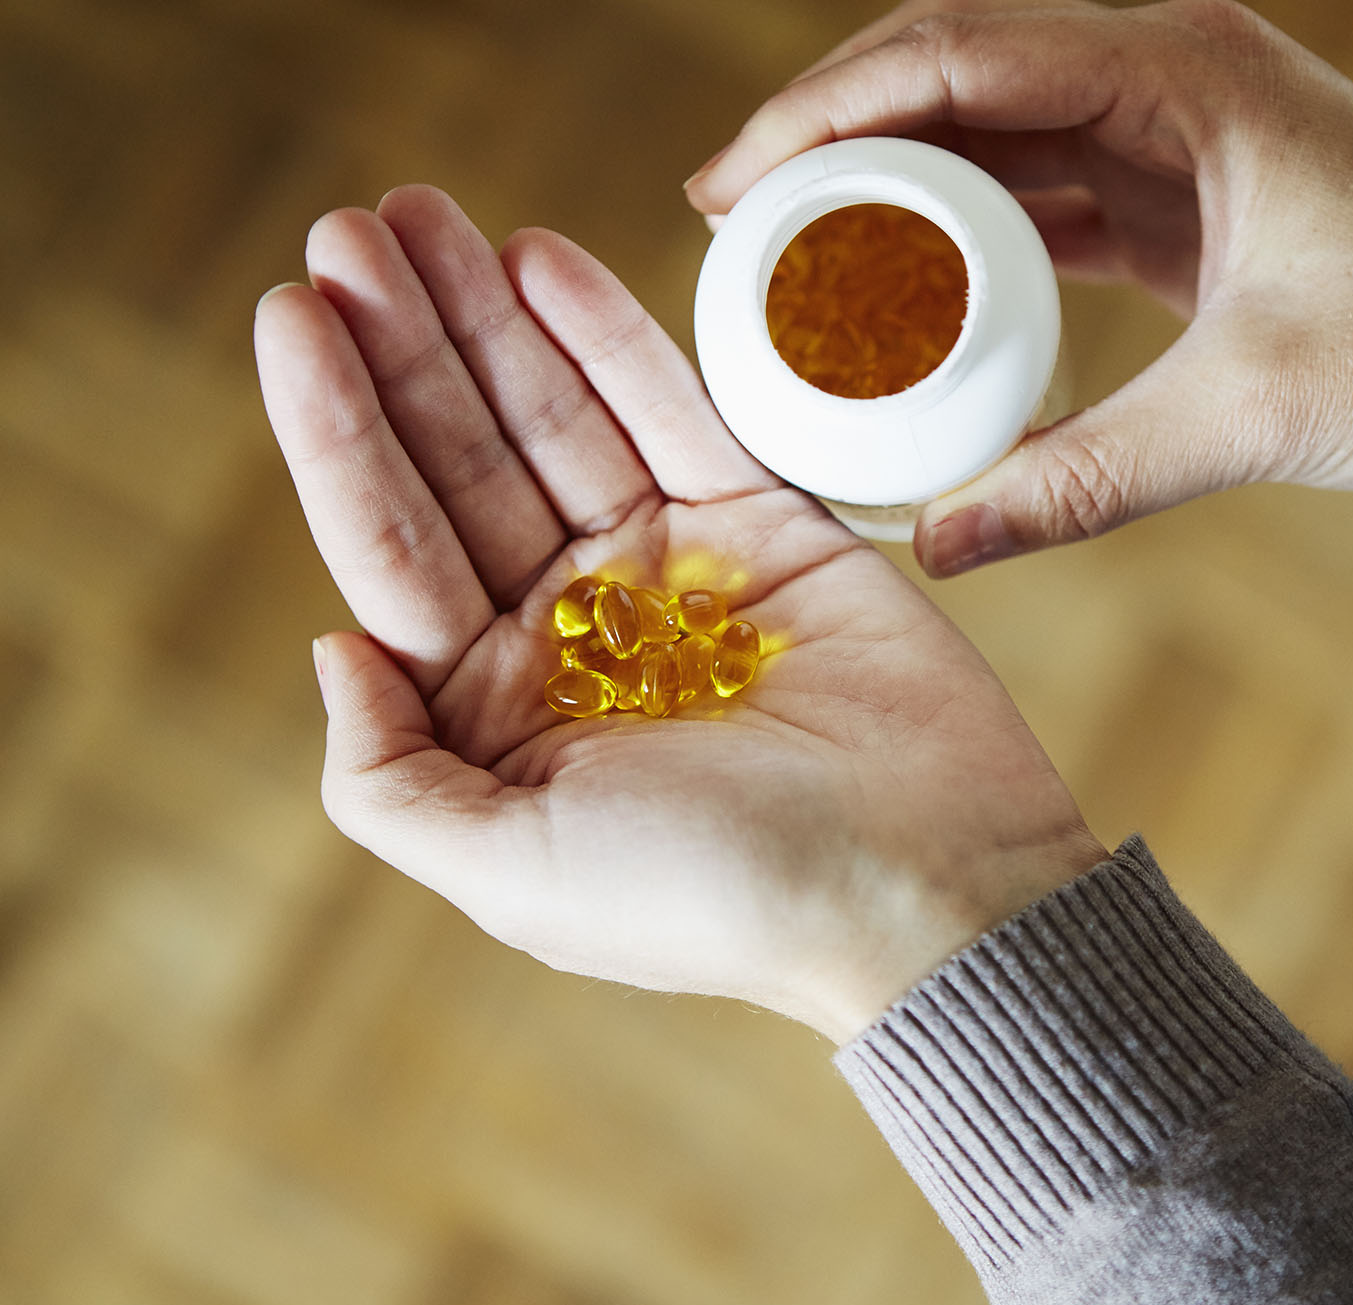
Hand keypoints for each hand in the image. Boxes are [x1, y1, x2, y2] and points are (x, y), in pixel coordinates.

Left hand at [255, 186, 1104, 1042]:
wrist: (924, 883)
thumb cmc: (723, 899)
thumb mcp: (514, 876)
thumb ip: (390, 779)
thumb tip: (332, 646)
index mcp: (501, 709)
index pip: (392, 541)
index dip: (335, 426)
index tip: (290, 310)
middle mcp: (575, 630)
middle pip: (464, 460)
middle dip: (404, 345)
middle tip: (349, 230)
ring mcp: (673, 570)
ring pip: (557, 417)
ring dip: (486, 317)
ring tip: (423, 219)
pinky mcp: (769, 527)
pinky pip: (677, 411)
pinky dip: (609, 336)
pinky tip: (541, 260)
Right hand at [686, 0, 1352, 576]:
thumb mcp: (1252, 414)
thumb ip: (1088, 480)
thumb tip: (942, 549)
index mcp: (1179, 73)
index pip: (950, 54)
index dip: (816, 112)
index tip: (723, 193)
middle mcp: (1167, 72)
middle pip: (949, 73)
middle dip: (827, 144)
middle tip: (731, 237)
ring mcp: (1175, 127)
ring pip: (990, 132)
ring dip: (890, 191)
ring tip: (792, 273)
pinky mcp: (1186, 188)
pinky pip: (1043, 193)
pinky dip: (966, 239)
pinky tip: (903, 302)